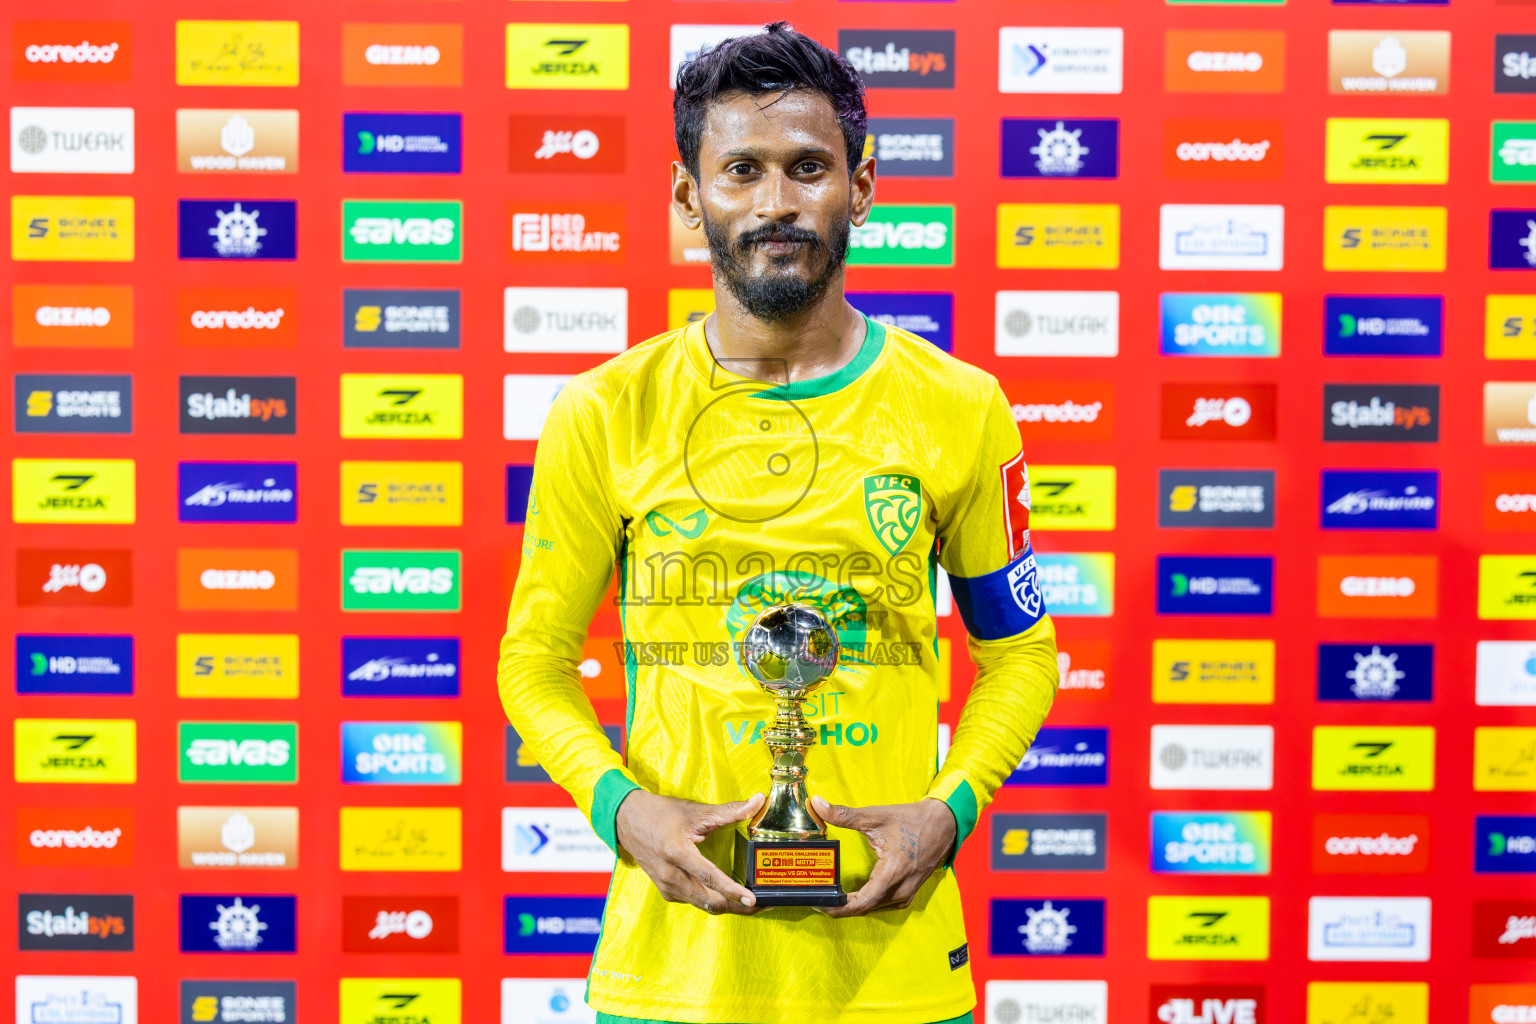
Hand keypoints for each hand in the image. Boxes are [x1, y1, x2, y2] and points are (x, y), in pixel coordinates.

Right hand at [614, 790, 764, 914]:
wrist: (627, 820)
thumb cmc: (661, 814)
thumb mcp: (696, 811)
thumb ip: (730, 811)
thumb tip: (758, 802)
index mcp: (676, 852)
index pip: (709, 877)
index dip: (732, 890)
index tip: (752, 899)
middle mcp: (670, 874)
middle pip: (709, 900)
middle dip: (737, 906)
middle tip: (760, 904)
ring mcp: (666, 885)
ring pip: (702, 904)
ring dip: (726, 906)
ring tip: (748, 904)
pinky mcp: (665, 890)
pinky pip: (693, 901)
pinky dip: (711, 901)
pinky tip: (725, 896)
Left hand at [811, 795, 955, 917]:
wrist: (945, 823)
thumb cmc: (912, 820)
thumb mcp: (876, 816)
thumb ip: (844, 814)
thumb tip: (817, 804)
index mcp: (893, 872)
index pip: (862, 902)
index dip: (838, 908)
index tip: (820, 903)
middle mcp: (901, 888)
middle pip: (865, 907)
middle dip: (840, 906)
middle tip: (819, 897)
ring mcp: (907, 893)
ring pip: (874, 907)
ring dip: (854, 905)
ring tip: (833, 896)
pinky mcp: (909, 891)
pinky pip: (884, 903)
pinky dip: (868, 901)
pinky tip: (855, 894)